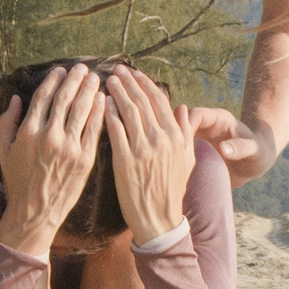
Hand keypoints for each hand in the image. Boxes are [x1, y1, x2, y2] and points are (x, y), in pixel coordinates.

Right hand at [0, 66, 105, 257]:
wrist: (34, 213)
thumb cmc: (17, 182)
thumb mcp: (4, 151)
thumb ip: (8, 122)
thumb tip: (16, 98)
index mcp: (28, 131)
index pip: (43, 97)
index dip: (53, 80)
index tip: (60, 70)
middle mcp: (49, 136)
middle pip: (65, 98)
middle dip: (74, 79)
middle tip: (81, 68)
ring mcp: (69, 147)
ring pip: (82, 110)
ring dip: (89, 90)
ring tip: (94, 78)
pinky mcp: (85, 159)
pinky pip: (94, 130)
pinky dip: (99, 112)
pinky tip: (103, 100)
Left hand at [104, 68, 194, 239]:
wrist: (159, 218)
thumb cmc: (172, 190)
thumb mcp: (187, 159)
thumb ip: (185, 131)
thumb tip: (183, 108)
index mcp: (175, 136)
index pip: (159, 100)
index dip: (145, 83)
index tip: (134, 73)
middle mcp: (160, 139)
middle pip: (142, 101)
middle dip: (128, 82)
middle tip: (116, 70)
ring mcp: (142, 149)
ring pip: (128, 112)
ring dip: (116, 93)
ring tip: (107, 82)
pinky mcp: (125, 160)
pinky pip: (115, 131)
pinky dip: (108, 114)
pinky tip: (101, 104)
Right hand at [181, 106, 273, 186]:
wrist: (255, 163)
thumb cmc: (258, 151)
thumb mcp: (253, 150)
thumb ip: (240, 147)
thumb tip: (222, 149)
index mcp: (217, 119)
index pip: (195, 115)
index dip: (187, 125)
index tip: (183, 144)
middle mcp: (203, 128)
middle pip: (180, 125)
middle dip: (173, 138)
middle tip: (172, 159)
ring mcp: (196, 141)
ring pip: (175, 140)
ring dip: (171, 151)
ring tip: (172, 169)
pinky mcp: (193, 154)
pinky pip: (179, 156)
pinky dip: (175, 163)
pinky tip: (175, 177)